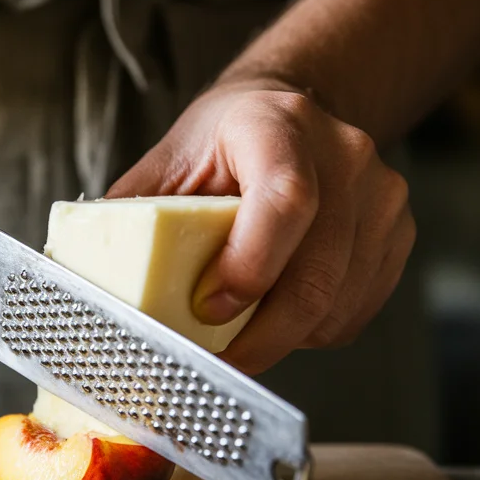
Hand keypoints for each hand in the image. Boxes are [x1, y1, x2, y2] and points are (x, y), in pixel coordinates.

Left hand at [107, 78, 415, 374]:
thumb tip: (82, 283)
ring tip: (242, 337)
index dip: (250, 267)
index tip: (208, 311)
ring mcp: (379, 194)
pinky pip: (356, 309)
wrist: (285, 114)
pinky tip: (280, 318)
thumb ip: (133, 218)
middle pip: (318, 270)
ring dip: (286, 338)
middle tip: (218, 365)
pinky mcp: (396, 231)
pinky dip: (314, 331)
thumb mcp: (167, 163)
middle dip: (263, 335)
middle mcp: (342, 154)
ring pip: (338, 301)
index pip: (285, 200)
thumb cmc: (219, 145)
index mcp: (275, 126)